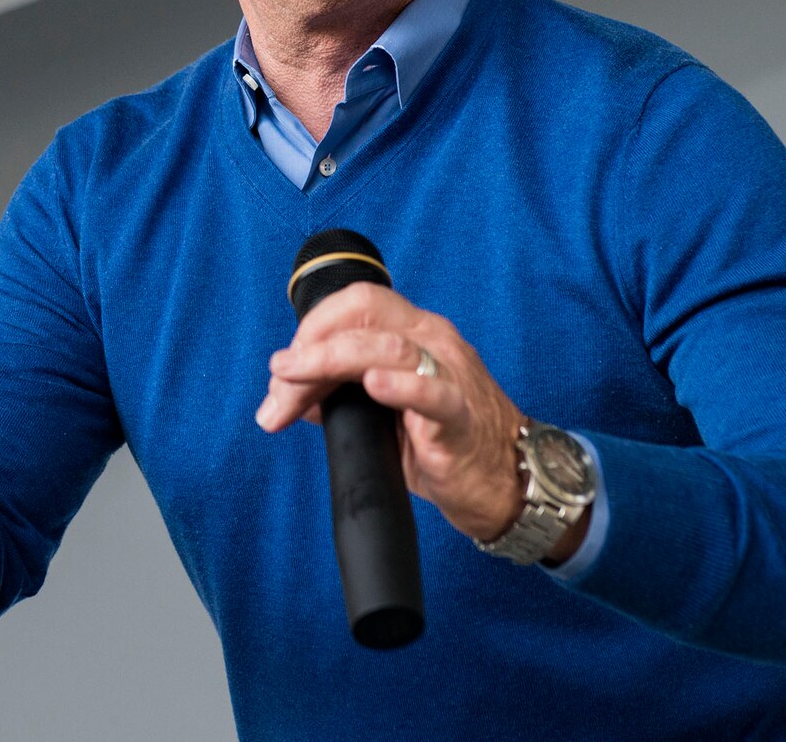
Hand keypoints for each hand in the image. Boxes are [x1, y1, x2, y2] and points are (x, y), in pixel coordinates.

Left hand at [256, 282, 525, 544]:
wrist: (506, 481)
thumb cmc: (447, 440)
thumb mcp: (386, 409)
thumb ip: (343, 392)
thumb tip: (290, 391)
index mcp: (414, 331)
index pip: (356, 303)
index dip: (312, 328)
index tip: (284, 369)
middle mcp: (433, 341)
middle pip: (364, 314)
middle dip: (311, 343)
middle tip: (279, 382)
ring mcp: (449, 375)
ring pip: (387, 347)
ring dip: (329, 363)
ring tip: (293, 387)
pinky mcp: (459, 417)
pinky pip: (432, 393)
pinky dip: (400, 386)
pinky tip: (373, 385)